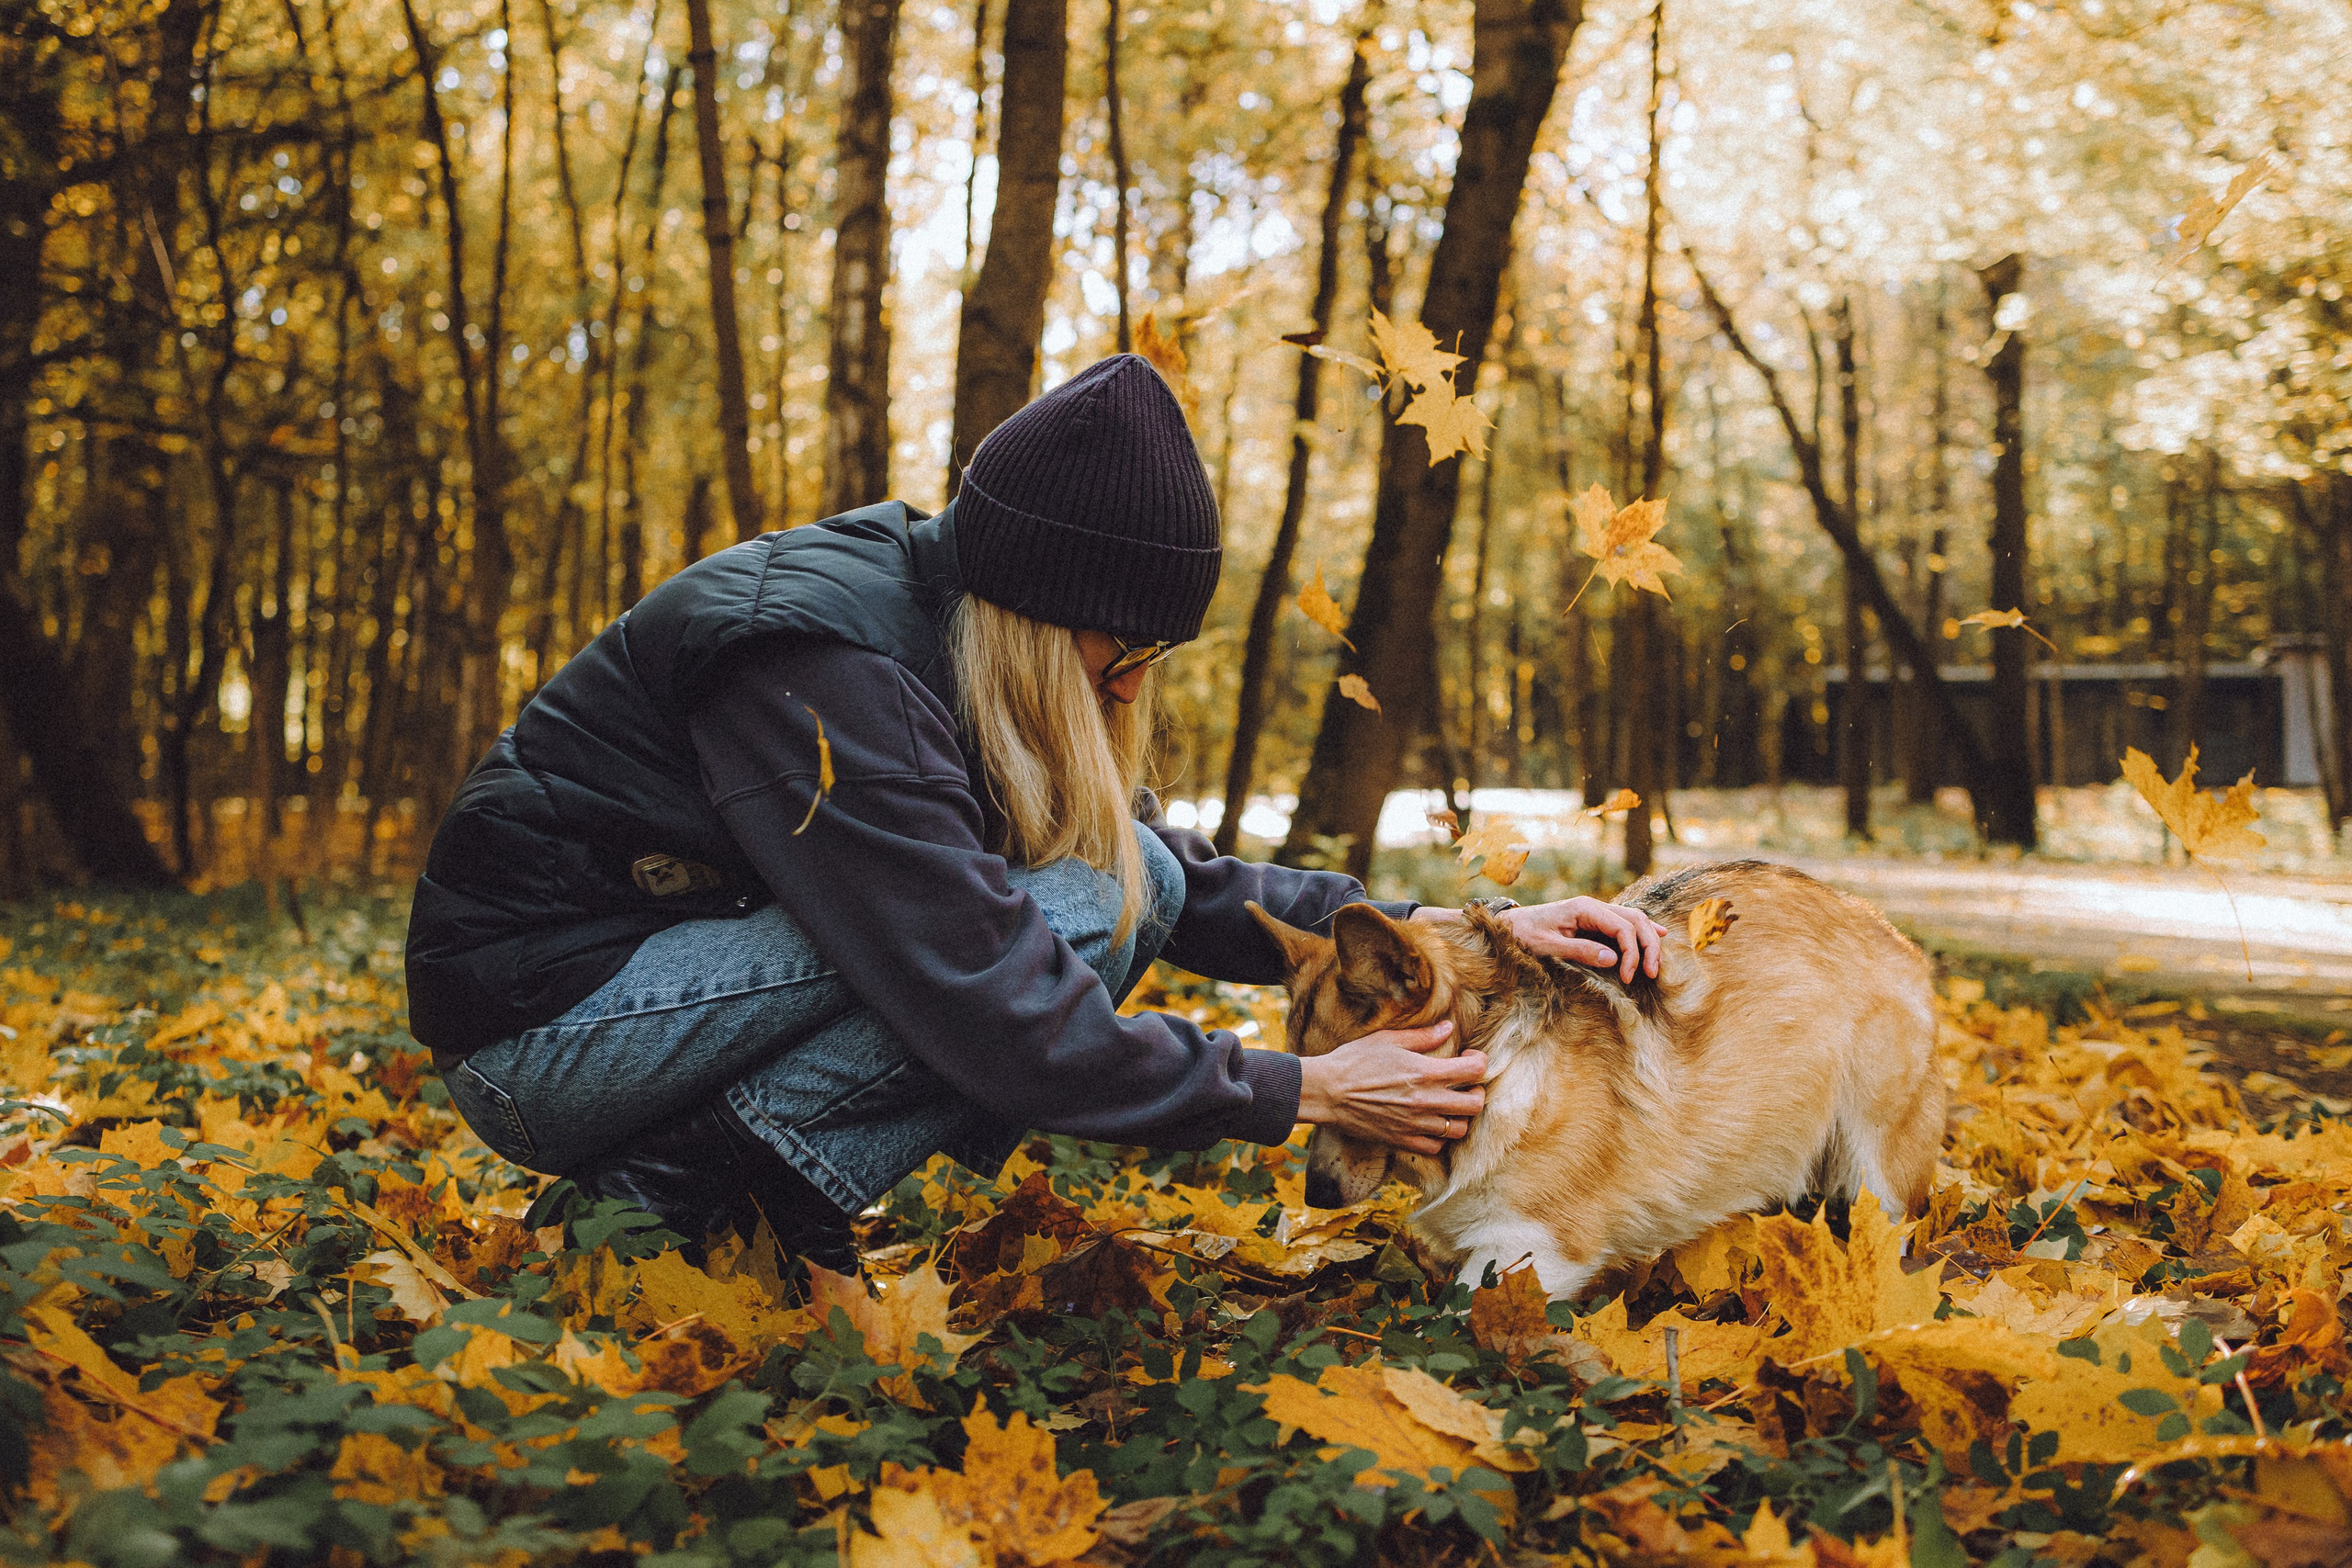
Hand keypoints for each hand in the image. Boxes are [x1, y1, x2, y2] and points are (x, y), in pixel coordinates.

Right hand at [1295, 1020, 1486, 1156]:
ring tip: (1449, 1106)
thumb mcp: (1388, 1040)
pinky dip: (1439, 1137)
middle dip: (1476, 1092)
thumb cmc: (1354, 1061)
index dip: (1479, 1061)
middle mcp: (1427, 1101)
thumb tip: (1448, 1028)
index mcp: (1426, 1073)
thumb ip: (1423, 1037)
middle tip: (1466, 1084)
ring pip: (1459, 1129)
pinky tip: (1430, 1124)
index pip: (1475, 1070)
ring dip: (1460, 1116)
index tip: (1468, 1057)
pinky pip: (1435, 1147)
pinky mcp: (1402, 1140)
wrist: (1327, 1092)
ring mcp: (1416, 1125)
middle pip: (1475, 1104)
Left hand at [1504, 897, 1665, 981]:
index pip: (1623, 927)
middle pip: (1635, 920)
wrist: (1508, 925)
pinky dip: (1641, 932)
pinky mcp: (1593, 921)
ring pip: (1634, 920)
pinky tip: (1657, 936)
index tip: (1627, 978)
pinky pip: (1624, 923)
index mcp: (1584, 908)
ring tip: (1654, 965)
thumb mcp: (1548, 946)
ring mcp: (1595, 912)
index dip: (1632, 953)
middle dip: (1648, 946)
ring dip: (1648, 940)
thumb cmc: (1523, 934)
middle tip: (1651, 973)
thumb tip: (1613, 959)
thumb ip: (1580, 951)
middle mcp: (1594, 906)